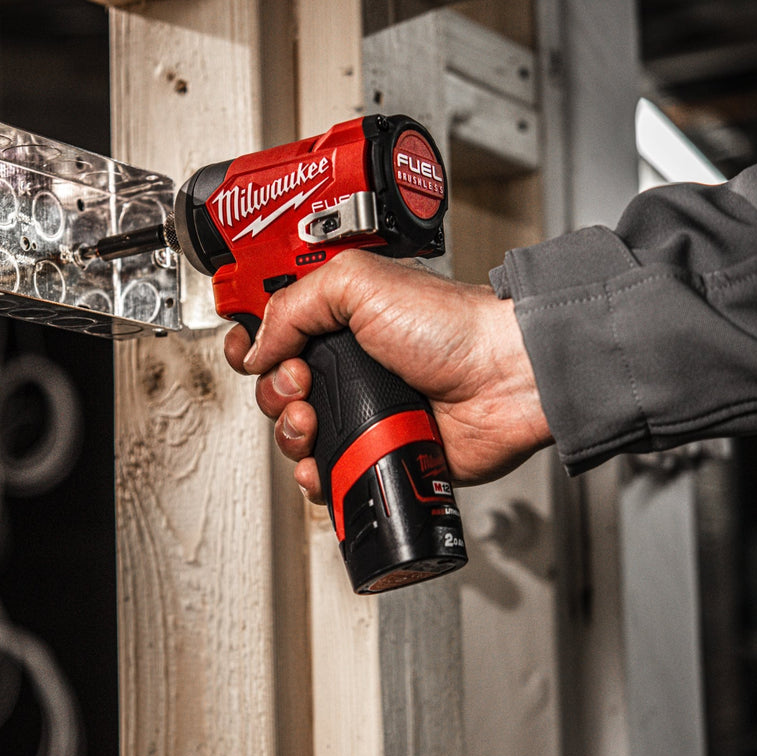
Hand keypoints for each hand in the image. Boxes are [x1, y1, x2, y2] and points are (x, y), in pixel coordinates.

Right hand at [223, 250, 552, 502]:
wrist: (504, 379)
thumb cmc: (452, 325)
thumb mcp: (358, 283)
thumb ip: (293, 304)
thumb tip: (257, 346)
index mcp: (339, 319)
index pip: (275, 332)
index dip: (253, 344)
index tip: (252, 353)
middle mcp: (348, 365)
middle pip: (276, 388)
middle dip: (276, 390)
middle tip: (303, 383)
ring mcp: (362, 410)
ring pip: (296, 434)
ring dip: (292, 432)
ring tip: (315, 421)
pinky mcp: (377, 451)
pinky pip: (328, 472)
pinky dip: (316, 473)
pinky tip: (324, 461)